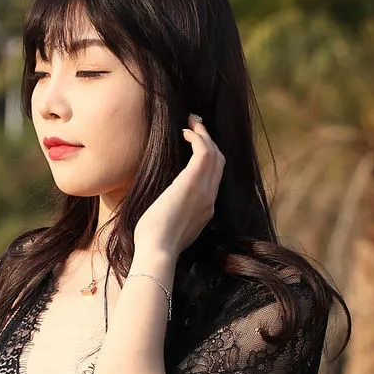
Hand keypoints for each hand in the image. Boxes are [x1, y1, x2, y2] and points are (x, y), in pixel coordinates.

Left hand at [132, 115, 225, 265]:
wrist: (157, 252)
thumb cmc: (155, 244)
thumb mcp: (170, 225)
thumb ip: (175, 212)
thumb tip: (166, 205)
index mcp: (205, 209)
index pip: (215, 176)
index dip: (208, 156)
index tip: (195, 143)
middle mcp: (210, 198)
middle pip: (219, 161)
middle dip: (209, 140)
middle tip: (195, 125)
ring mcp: (204, 191)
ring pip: (214, 153)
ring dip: (203, 134)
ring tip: (191, 122)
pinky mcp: (192, 183)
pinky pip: (203, 152)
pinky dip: (196, 138)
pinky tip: (184, 132)